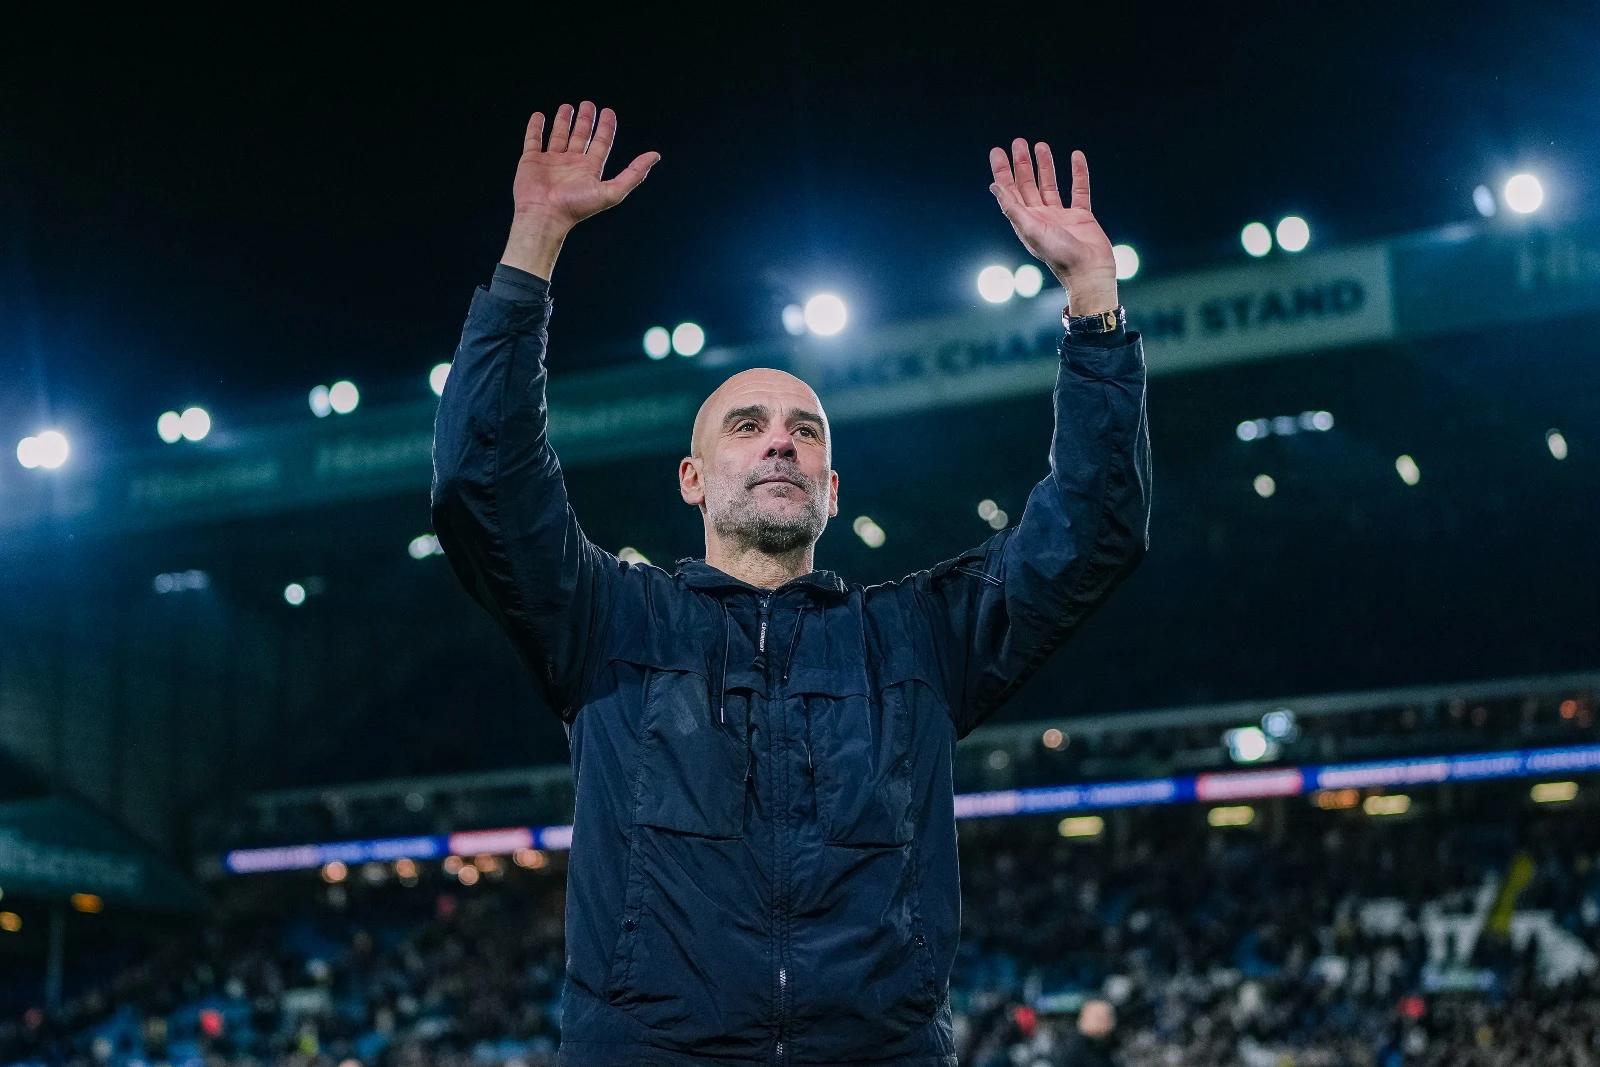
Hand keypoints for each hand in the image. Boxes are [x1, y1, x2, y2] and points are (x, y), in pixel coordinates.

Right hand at [501, 101, 659, 278]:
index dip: (606, 127)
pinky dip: (535, 128)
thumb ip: (634, 174)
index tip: (608, 112)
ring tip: (567, 107)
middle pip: (581, 136)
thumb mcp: (612, 191)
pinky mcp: (531, 161)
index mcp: (589, 169)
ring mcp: (551, 162)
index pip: (600, 143)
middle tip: (588, 104)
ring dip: (563, 121)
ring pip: (559, 136)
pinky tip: (539, 116)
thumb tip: (655, 156)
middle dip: (586, 120)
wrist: (545, 215)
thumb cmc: (576, 207)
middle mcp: (571, 164)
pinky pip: (533, 140)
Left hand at [989, 141, 1117, 314]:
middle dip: (1022, 163)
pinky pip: (1079, 190)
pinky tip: (1076, 157)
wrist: (1089, 272)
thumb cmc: (1059, 256)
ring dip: (1045, 165)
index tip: (998, 151)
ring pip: (1050, 185)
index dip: (1002, 172)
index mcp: (1026, 221)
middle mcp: (1041, 217)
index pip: (1010, 191)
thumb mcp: (1031, 230)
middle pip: (1028, 184)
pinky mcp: (1081, 216)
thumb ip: (1013, 208)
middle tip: (1018, 142)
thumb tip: (994, 187)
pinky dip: (1078, 173)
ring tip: (1041, 145)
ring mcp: (1061, 216)